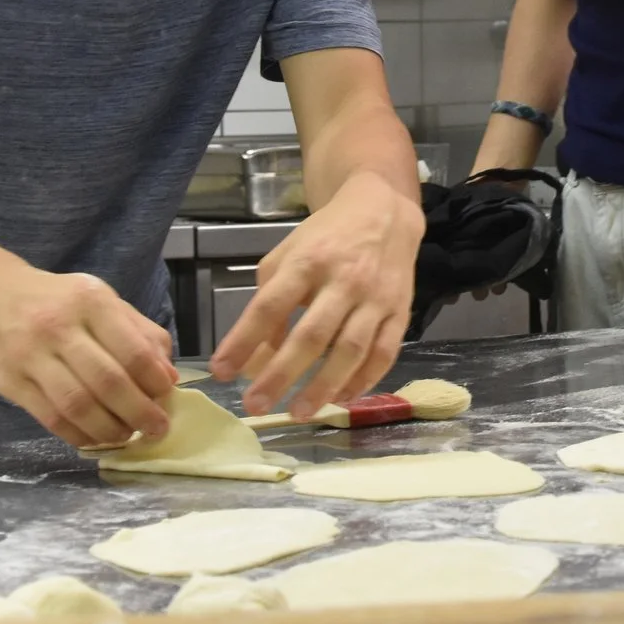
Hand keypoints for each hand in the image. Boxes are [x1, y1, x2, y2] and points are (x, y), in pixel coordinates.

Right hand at [0, 263, 174, 448]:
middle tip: (156, 429)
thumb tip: (169, 376)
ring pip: (78, 405)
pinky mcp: (10, 382)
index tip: (166, 398)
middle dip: (139, 413)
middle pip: (108, 382)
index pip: (133, 351)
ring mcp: (31, 356)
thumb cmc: (57, 300)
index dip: (155, 382)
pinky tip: (94, 438)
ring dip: (110, 429)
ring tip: (126, 436)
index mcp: (90, 302)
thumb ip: (140, 333)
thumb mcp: (101, 300)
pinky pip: (51, 418)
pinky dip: (78, 435)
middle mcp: (59, 326)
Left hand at [212, 174, 423, 419]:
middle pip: (310, 336)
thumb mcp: (288, 254)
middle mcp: (343, 280)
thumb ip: (270, 299)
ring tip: (299, 412)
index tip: (221, 371)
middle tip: (256, 405)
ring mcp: (376, 298)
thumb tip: (261, 354)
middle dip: (280, 375)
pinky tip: (342, 398)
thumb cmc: (326, 237)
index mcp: (307, 262)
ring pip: (350, 351)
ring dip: (323, 387)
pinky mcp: (401, 311)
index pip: (270, 307)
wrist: (383, 212)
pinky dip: (363, 380)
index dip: (243, 340)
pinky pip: (384, 353)